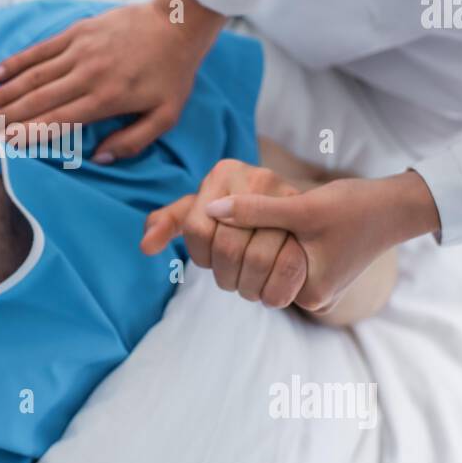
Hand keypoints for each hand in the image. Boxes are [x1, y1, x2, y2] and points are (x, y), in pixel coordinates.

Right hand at [0, 0, 226, 161]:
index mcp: (105, 99)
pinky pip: (40, 50)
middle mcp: (86, 75)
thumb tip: (98, 158)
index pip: (57, 121)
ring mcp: (79, 51)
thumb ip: (132, 142)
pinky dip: (15, 62)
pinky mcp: (76, 32)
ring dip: (2, 94)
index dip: (26, 133)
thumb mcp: (165, 117)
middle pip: (36, 101)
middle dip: (3, 117)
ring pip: (32, 76)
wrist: (178, 23)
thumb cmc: (172, 75)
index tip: (1, 144)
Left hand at [139, 159, 308, 307]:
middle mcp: (259, 175)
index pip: (198, 229)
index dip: (201, 256)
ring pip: (256, 261)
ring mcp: (291, 196)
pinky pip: (287, 271)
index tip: (212, 258)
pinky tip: (273, 288)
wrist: (305, 214)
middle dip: (225, 274)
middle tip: (233, 278)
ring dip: (249, 285)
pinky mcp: (316, 225)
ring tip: (251, 284)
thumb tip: (145, 246)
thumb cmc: (238, 216)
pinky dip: (275, 292)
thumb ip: (171, 222)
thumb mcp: (201, 212)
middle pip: (227, 247)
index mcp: (225, 171)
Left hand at [204, 171, 440, 314]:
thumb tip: (210, 211)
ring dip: (258, 248)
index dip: (235, 252)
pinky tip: (279, 225)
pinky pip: (282, 268)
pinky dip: (274, 248)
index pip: (252, 283)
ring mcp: (317, 291)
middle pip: (258, 282)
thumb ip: (255, 210)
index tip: (232, 225)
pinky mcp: (319, 277)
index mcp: (311, 294)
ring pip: (267, 274)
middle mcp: (314, 301)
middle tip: (242, 220)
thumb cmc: (354, 206)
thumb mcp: (302, 206)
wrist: (396, 207)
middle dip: (246, 252)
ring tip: (263, 220)